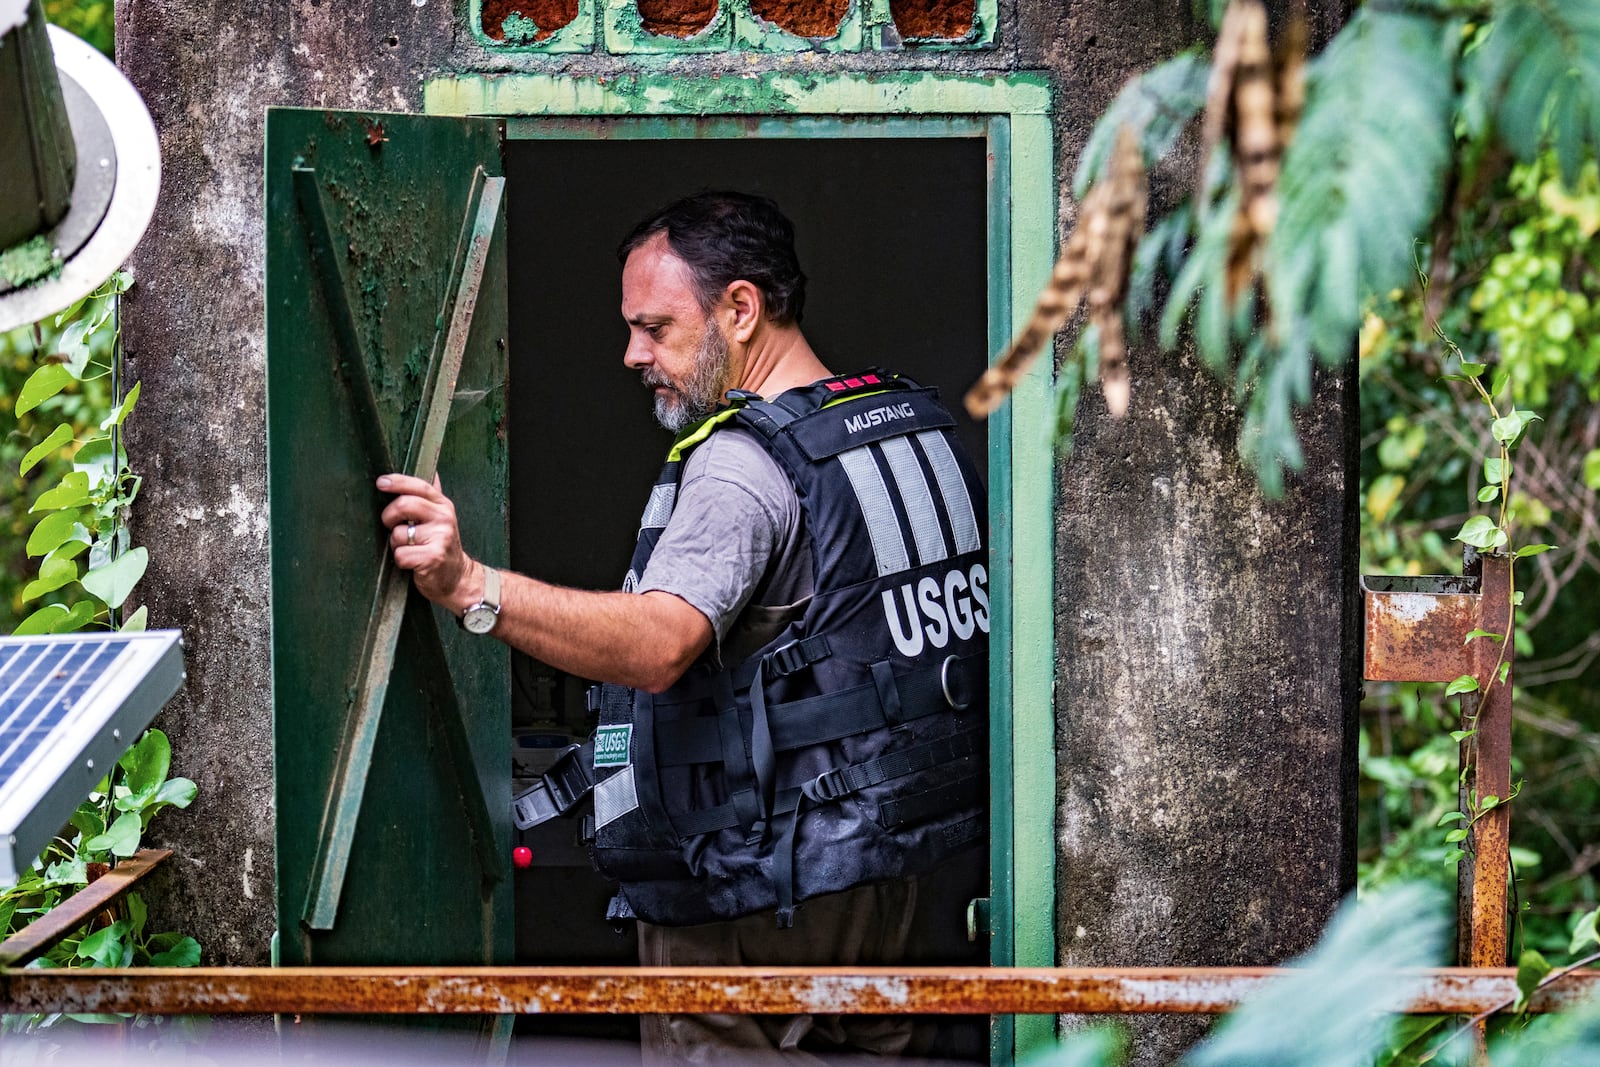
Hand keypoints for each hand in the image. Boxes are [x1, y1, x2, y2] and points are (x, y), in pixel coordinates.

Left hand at [377, 473, 478, 613]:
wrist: (458, 577)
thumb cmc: (441, 545)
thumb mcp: (441, 517)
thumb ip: (431, 496)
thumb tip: (431, 470)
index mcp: (443, 505)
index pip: (419, 486)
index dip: (397, 482)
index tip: (381, 482)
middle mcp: (444, 518)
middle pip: (404, 505)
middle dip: (389, 516)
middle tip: (390, 525)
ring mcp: (440, 538)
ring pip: (398, 534)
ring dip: (396, 544)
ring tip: (409, 548)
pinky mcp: (433, 557)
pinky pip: (401, 555)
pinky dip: (401, 561)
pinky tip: (413, 562)